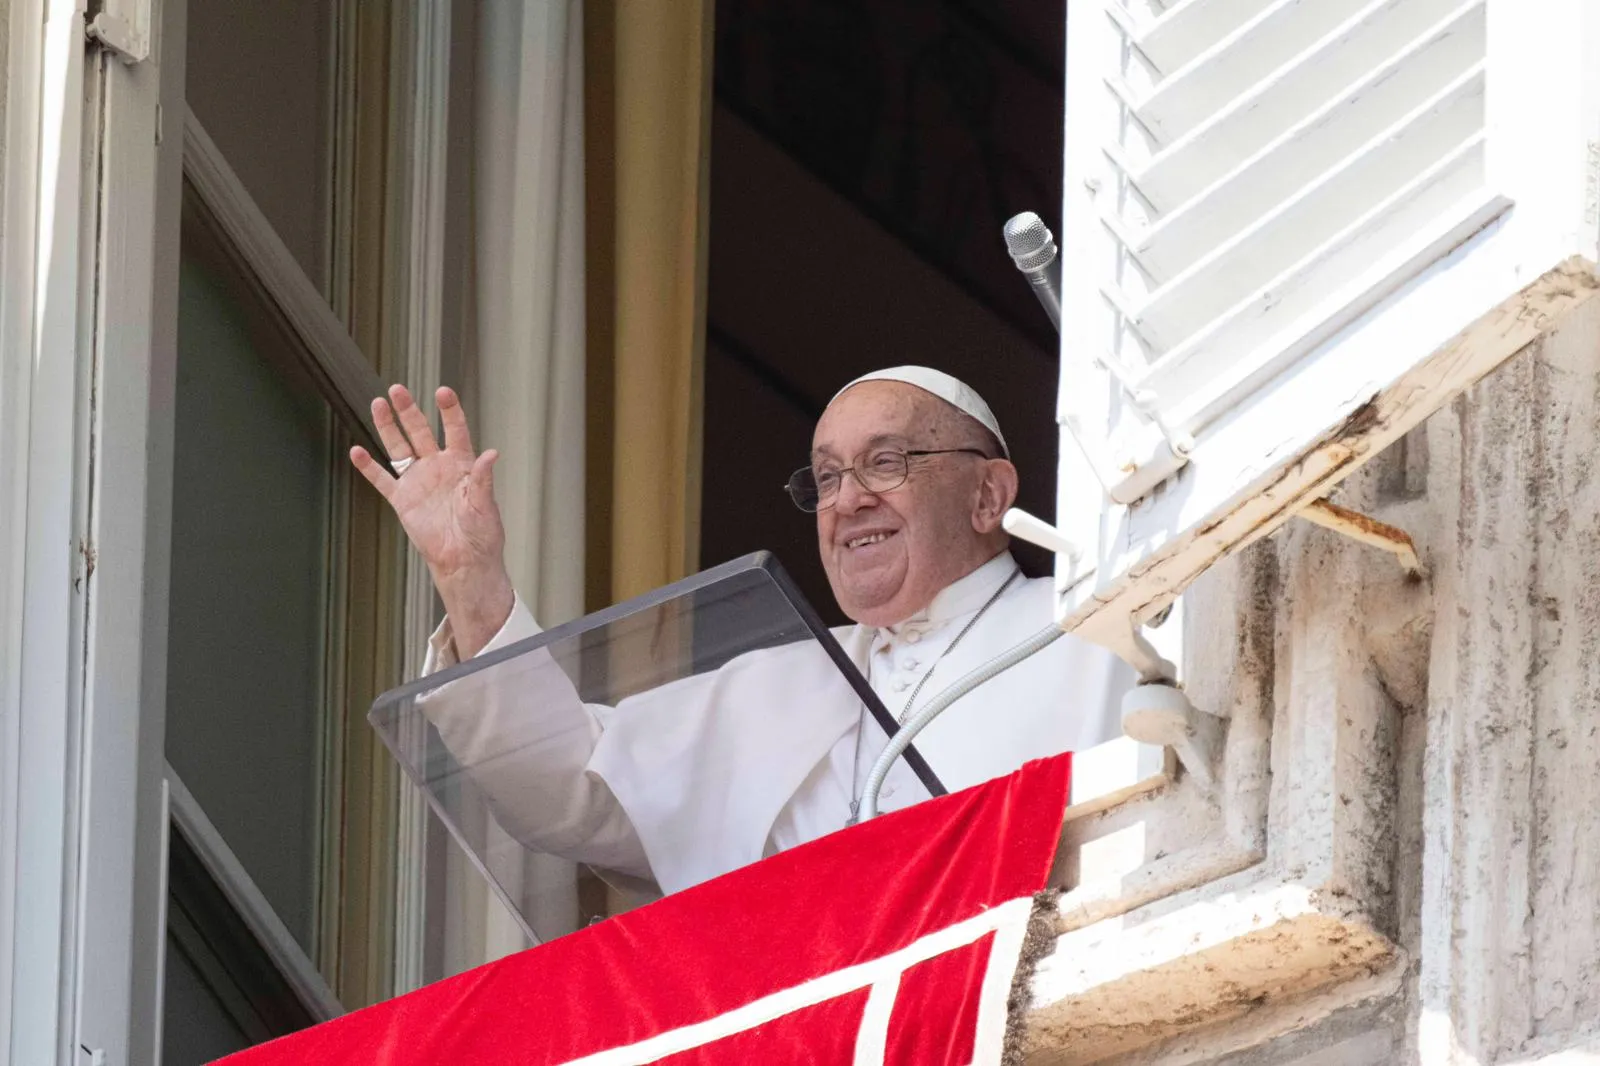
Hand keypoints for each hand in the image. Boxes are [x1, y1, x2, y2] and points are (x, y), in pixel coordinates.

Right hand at [351, 385, 514, 657]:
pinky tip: (357, 451)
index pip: (456, 431)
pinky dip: (369, 467)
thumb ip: (484, 479)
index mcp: (462, 465)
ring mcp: (419, 482)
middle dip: (409, 411)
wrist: (464, 561)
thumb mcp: (485, 505)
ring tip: (378, 404)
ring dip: (388, 428)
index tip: (443, 392)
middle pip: (420, 432)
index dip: (450, 412)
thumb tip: (491, 454)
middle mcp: (438, 467)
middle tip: (398, 389)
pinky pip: (383, 480)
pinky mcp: (403, 500)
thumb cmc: (482, 534)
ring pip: (399, 449)